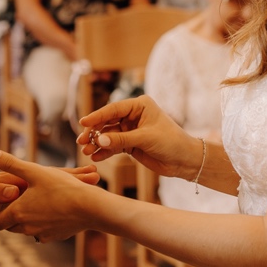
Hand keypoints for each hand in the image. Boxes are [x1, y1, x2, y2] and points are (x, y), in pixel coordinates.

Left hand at [0, 149, 104, 242]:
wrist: (90, 208)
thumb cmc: (61, 187)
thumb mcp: (33, 171)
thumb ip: (10, 162)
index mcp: (18, 212)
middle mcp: (27, 227)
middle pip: (11, 226)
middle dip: (6, 221)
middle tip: (2, 217)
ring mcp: (42, 234)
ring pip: (27, 230)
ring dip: (24, 223)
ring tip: (24, 215)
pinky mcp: (57, 236)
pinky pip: (43, 232)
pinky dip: (42, 225)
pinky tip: (48, 217)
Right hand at [77, 96, 198, 178]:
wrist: (184, 160)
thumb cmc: (171, 142)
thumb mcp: (145, 138)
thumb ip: (121, 139)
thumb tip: (99, 140)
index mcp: (139, 106)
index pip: (113, 109)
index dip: (97, 116)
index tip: (83, 123)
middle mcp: (133, 116)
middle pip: (107, 122)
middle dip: (94, 132)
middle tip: (81, 141)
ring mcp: (131, 130)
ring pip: (108, 135)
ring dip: (97, 143)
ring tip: (86, 151)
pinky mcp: (131, 144)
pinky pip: (114, 146)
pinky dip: (105, 152)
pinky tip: (96, 157)